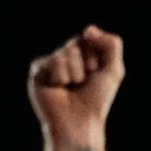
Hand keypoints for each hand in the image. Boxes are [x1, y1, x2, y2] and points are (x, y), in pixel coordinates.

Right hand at [28, 26, 125, 142]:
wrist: (79, 122)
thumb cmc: (96, 99)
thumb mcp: (113, 70)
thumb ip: (111, 45)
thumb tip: (88, 29)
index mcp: (81, 55)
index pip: (88, 37)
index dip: (96, 57)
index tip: (95, 73)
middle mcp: (64, 57)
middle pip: (76, 44)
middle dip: (86, 64)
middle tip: (83, 83)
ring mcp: (49, 63)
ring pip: (65, 53)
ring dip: (75, 73)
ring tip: (71, 87)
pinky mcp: (37, 71)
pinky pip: (53, 62)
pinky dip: (61, 77)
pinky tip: (58, 88)